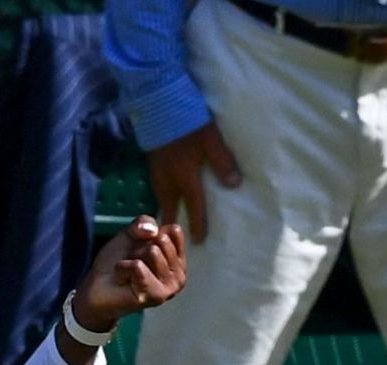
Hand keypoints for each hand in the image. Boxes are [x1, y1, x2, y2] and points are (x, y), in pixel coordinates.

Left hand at [71, 216, 186, 332]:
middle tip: (131, 264)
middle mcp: (178, 276)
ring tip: (128, 274)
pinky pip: (138, 266)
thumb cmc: (116, 262)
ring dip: (132, 259)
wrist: (96, 289)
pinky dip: (123, 268)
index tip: (140, 249)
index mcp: (178, 260)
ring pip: (152, 252)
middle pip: (162, 240)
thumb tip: (153, 231)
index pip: (175, 230)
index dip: (151, 234)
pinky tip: (123, 281)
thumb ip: (144, 223)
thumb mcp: (131, 234)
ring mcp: (169, 289)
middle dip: (140, 248)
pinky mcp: (155, 296)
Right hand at [146, 119, 240, 245]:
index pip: (194, 206)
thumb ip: (222, 161)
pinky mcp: (151, 161)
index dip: (198, 224)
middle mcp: (169, 179)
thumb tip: (235, 184)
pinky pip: (156, 186)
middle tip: (173, 239)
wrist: (159, 101)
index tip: (199, 242)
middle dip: (172, 224)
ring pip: (160, 198)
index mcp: (185, 177)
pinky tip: (163, 194)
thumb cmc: (187, 121)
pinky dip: (160, 195)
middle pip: (170, 208)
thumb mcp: (210, 139)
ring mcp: (157, 171)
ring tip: (168, 220)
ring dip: (165, 211)